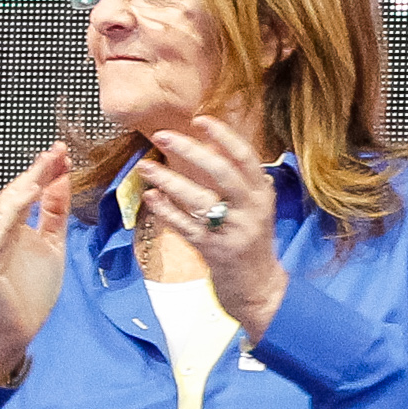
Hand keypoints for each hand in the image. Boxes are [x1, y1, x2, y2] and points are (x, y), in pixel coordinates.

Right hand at [0, 143, 72, 382]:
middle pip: (16, 192)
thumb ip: (54, 213)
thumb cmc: (30, 290)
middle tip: (57, 151)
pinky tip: (28, 196)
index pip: (28, 190)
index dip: (45, 171)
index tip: (63, 152)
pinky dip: (12, 211)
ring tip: (45, 166)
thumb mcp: (52, 243)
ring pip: (5, 205)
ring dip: (26, 184)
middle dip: (38, 171)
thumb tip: (61, 180)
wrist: (17, 328)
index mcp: (10, 223)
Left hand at [132, 114, 288, 334]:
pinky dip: (167, 211)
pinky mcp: (214, 250)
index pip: (246, 158)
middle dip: (190, 151)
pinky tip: (151, 197)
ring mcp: (233, 231)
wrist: (258, 288)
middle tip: (162, 136)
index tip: (200, 120)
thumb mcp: (257, 209)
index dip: (223, 136)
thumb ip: (243, 183)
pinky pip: (186, 226)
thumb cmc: (251, 243)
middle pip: (221, 173)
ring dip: (169, 181)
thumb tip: (217, 149)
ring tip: (145, 167)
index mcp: (262, 194)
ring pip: (199, 199)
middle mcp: (251, 210)